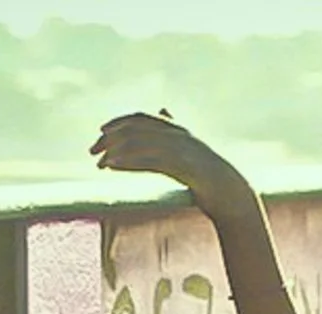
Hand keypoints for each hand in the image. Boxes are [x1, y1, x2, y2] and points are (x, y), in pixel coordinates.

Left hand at [90, 112, 254, 222]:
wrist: (229, 191)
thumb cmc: (207, 176)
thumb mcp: (186, 153)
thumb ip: (171, 137)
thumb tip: (162, 113)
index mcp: (178, 130)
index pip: (143, 119)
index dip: (121, 122)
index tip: (102, 131)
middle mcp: (178, 134)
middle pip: (137, 129)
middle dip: (112, 137)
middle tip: (92, 150)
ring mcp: (181, 148)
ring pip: (140, 143)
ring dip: (116, 151)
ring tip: (100, 163)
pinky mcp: (181, 165)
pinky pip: (148, 160)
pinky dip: (128, 162)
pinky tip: (112, 167)